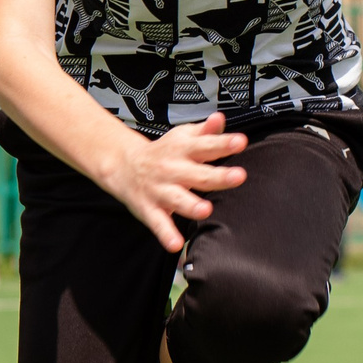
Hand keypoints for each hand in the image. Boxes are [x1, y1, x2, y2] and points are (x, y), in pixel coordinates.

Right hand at [98, 112, 247, 253]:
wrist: (121, 165)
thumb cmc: (163, 153)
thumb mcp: (182, 138)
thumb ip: (204, 131)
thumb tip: (221, 118)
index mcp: (183, 150)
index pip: (206, 146)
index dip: (223, 143)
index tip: (240, 142)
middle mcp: (172, 170)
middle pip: (198, 174)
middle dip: (217, 176)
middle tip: (238, 176)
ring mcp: (160, 190)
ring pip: (177, 199)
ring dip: (191, 205)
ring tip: (205, 210)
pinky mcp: (149, 208)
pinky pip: (158, 223)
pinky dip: (165, 234)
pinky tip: (175, 244)